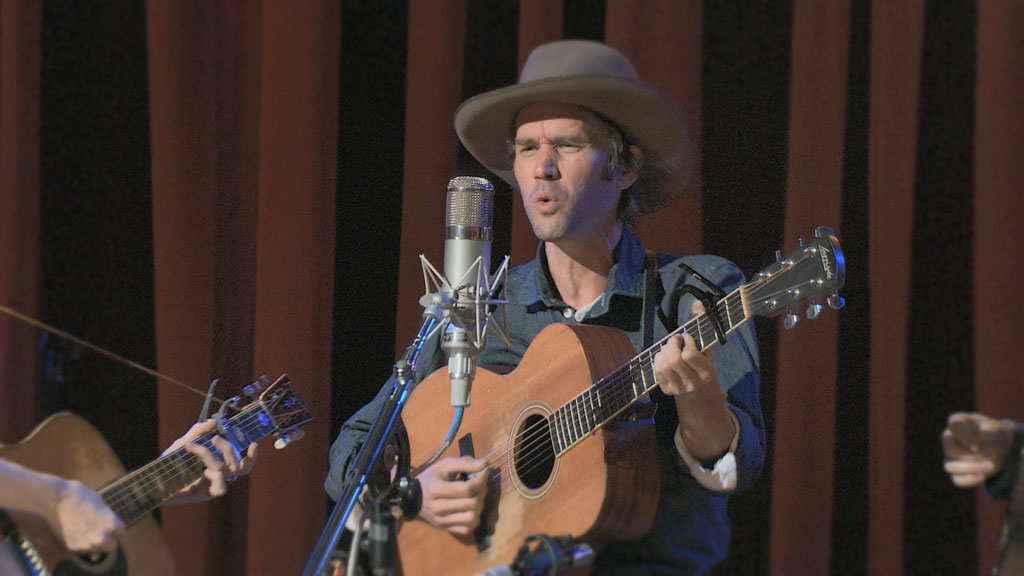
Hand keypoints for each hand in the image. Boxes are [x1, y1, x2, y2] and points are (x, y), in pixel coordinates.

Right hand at [48, 479, 124, 553]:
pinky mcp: (72, 548)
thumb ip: (106, 515)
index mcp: (111, 524)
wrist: (54, 500)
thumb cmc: (79, 495)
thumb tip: (107, 520)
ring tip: (86, 530)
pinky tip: (76, 532)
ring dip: (95, 542)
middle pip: (111, 546)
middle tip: (100, 531)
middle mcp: (101, 538)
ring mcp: (86, 545)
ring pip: (97, 549)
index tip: (109, 524)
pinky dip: (82, 543)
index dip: (115, 527)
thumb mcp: (100, 501)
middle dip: (108, 539)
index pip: (121, 532)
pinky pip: (83, 549)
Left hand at [162, 420, 257, 503]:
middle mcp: (218, 477)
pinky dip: (216, 477)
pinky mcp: (204, 495)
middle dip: (228, 448)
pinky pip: (221, 488)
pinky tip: (204, 471)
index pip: (242, 464)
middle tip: (214, 438)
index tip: (254, 443)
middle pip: (237, 465)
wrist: (151, 481)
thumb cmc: (168, 464)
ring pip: (226, 471)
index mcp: (217, 466)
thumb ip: (198, 431)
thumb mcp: (183, 443)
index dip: (252, 457)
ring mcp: (212, 486)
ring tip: (195, 448)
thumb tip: (214, 422)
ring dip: (213, 456)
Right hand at [415, 456, 487, 535]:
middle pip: (472, 503)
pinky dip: (474, 519)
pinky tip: (472, 510)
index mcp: (437, 490)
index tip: (483, 473)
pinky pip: (467, 529)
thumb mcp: (443, 465)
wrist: (411, 498)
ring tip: (476, 497)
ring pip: (472, 518)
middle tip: (480, 485)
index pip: (467, 488)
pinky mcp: (445, 529)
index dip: (481, 480)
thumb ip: (464, 463)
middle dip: (481, 492)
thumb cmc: (430, 478)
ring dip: (479, 506)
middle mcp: (439, 508)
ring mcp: (442, 521)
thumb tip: (484, 465)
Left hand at [652, 301, 733, 460]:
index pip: (690, 354)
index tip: (687, 337)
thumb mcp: (707, 350)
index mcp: (706, 373)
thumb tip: (697, 303)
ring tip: (670, 347)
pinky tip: (664, 357)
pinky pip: (657, 371)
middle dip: (672, 344)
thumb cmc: (703, 366)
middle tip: (675, 339)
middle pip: (674, 360)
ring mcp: (679, 389)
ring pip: (664, 365)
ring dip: (664, 351)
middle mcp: (693, 383)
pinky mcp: (667, 391)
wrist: (701, 396)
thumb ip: (704, 326)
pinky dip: (657, 360)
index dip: (686, 342)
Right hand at [942, 412, 1014, 487]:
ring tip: (991, 467)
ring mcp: (950, 455)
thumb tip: (976, 451)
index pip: (955, 425)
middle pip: (949, 448)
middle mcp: (949, 438)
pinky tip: (983, 476)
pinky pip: (957, 480)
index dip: (965, 437)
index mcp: (959, 421)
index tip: (978, 447)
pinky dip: (969, 480)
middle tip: (989, 459)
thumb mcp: (995, 431)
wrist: (998, 445)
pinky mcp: (956, 471)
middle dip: (971, 456)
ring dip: (971, 469)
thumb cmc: (994, 434)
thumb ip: (986, 437)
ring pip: (949, 467)